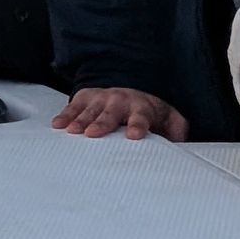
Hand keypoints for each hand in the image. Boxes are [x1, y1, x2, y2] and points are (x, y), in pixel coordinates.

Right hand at [51, 86, 188, 141]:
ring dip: (79, 120)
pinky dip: (66, 114)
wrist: (130, 90)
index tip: (134, 135)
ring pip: (90, 110)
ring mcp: (102, 98)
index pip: (141, 117)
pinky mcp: (86, 97)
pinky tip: (58, 124)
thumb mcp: (169, 119)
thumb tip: (181, 147)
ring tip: (70, 130)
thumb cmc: (149, 113)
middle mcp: (121, 101)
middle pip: (110, 113)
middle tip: (93, 133)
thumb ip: (177, 132)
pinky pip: (74, 105)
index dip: (138, 125)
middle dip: (102, 122)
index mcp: (143, 108)